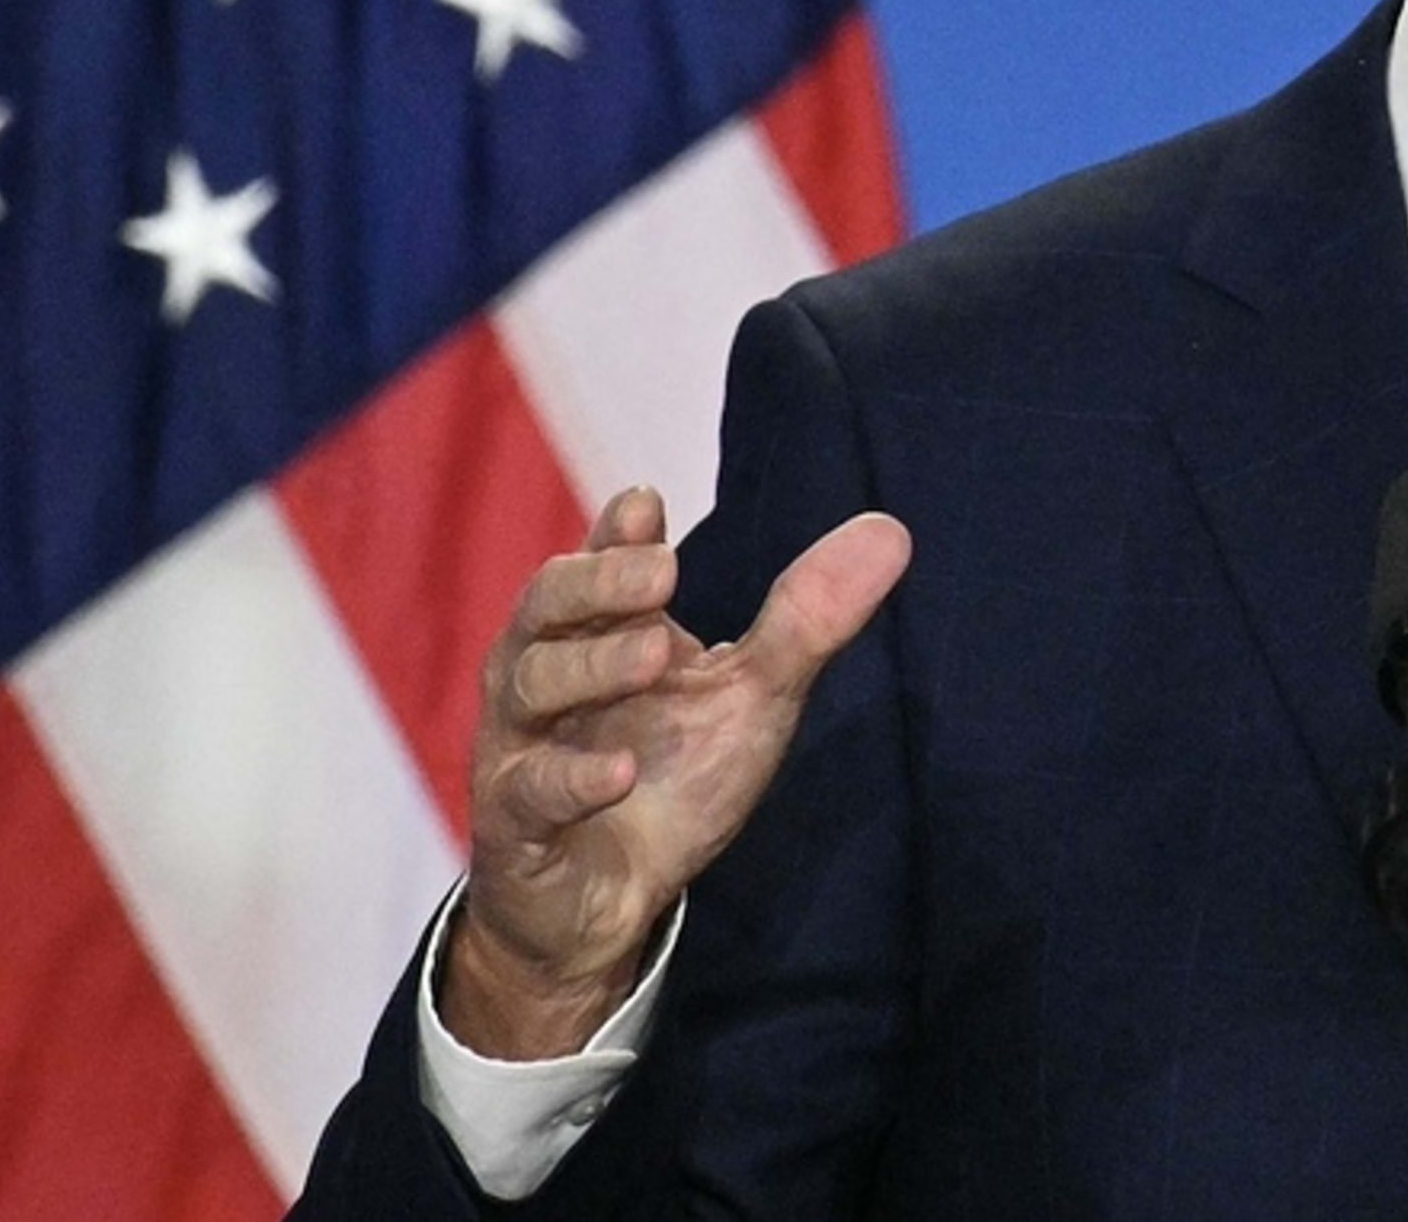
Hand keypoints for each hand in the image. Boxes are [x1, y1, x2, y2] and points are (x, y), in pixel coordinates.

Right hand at [443, 486, 911, 1057]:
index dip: (617, 534)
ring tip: (655, 650)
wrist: (608, 903)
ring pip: (532, 684)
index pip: (597, 561)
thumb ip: (806, 619)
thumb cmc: (672, 778)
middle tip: (665, 571)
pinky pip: (531, 793)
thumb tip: (891, 530)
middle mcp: (545, 672)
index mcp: (598, 630)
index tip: (647, 504)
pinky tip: (617, 771)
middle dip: (600, 582)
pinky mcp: (516, 826)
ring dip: (592, 665)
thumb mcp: (752, 695)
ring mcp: (522, 746)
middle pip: (548, 605)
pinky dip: (572, 778)